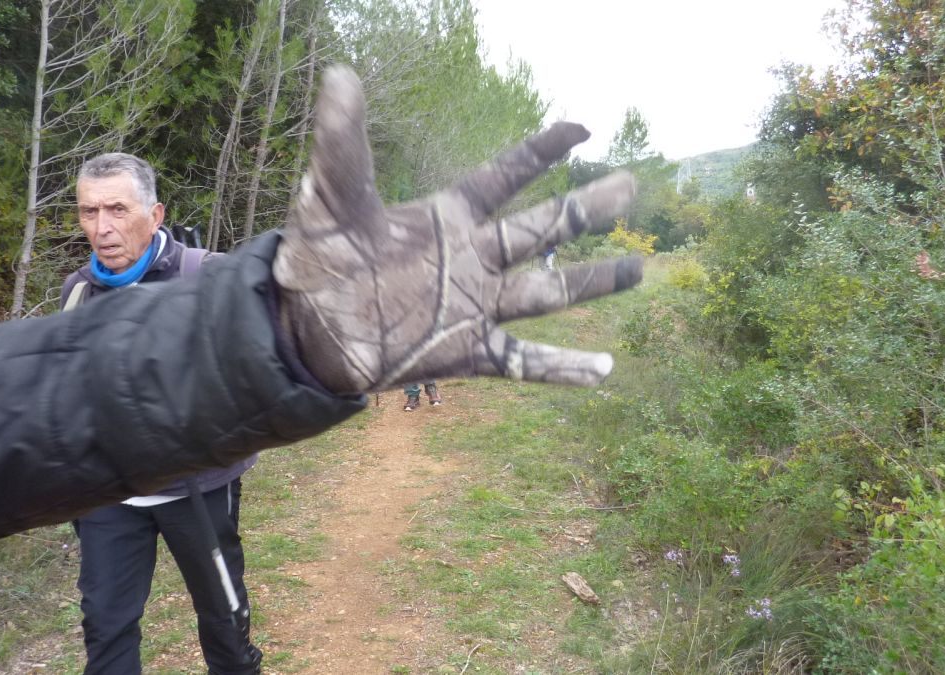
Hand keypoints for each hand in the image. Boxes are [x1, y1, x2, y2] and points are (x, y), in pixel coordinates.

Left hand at [273, 66, 640, 394]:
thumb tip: (339, 74)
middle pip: (542, 230)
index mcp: (447, 217)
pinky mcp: (467, 352)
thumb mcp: (328, 200)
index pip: (503, 178)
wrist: (307, 333)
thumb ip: (341, 144)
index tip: (582, 128)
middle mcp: (472, 258)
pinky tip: (604, 372)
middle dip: (587, 209)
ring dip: (591, 282)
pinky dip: (562, 368)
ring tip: (637, 268)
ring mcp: (475, 306)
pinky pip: (523, 361)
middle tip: (631, 187)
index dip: (539, 153)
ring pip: (547, 292)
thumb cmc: (319, 261)